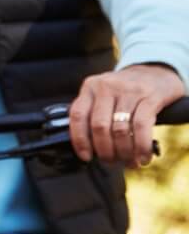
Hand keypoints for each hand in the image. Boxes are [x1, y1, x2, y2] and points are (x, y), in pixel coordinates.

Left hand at [69, 63, 184, 167]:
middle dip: (104, 151)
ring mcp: (128, 91)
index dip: (79, 139)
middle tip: (111, 162)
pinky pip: (141, 127)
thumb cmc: (126, 89)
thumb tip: (86, 146)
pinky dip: (141, 147)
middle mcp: (106, 87)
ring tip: (129, 163)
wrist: (156, 71)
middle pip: (99, 126)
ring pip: (120, 129)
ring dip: (124, 153)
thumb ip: (93, 111)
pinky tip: (143, 157)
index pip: (77, 115)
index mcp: (90, 87)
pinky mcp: (150, 97)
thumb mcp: (103, 93)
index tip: (85, 156)